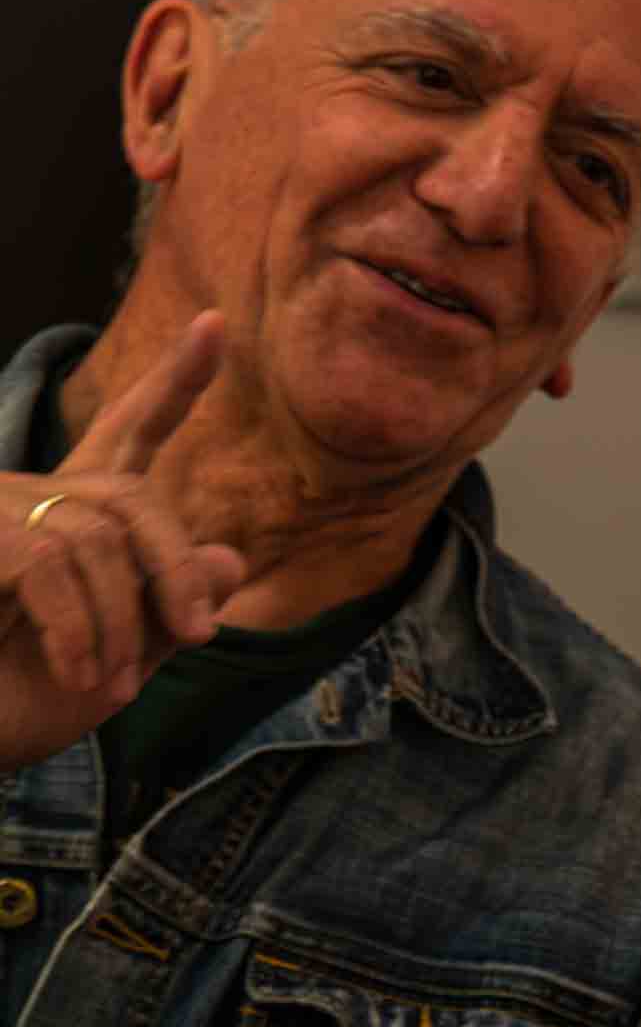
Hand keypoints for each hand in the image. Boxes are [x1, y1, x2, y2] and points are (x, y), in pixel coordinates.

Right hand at [0, 311, 245, 769]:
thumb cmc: (27, 700)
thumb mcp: (122, 659)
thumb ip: (169, 610)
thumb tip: (227, 559)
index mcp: (73, 513)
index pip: (131, 434)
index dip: (173, 382)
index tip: (215, 325)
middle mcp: (34, 496)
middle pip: (135, 500)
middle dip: (175, 567)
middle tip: (199, 635)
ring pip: (98, 539)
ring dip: (122, 622)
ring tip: (114, 686)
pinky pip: (50, 565)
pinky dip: (80, 628)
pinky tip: (82, 675)